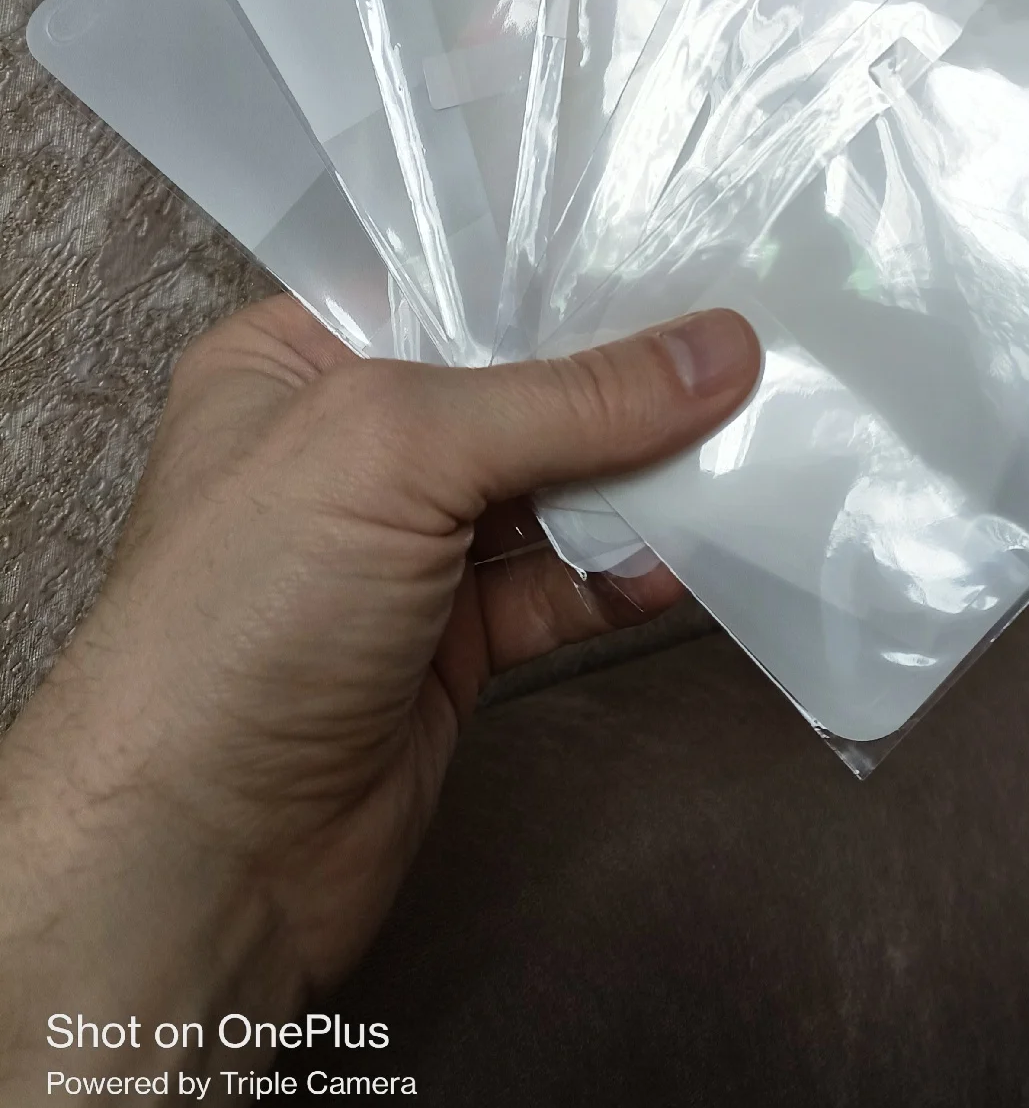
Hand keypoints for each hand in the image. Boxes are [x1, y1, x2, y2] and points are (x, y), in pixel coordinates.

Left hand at [0, 294, 759, 1107]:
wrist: (201, 854)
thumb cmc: (249, 609)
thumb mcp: (399, 450)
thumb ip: (568, 399)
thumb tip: (723, 348)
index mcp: (293, 362)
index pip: (447, 288)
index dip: (560, 273)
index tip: (685, 253)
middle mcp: (348, 447)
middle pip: (517, 388)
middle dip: (623, 383)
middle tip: (747, 350)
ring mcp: (403, 550)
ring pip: (552, 490)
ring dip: (640, 483)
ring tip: (743, 453)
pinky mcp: (452, 643)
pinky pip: (559, 586)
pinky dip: (619, 575)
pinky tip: (681, 563)